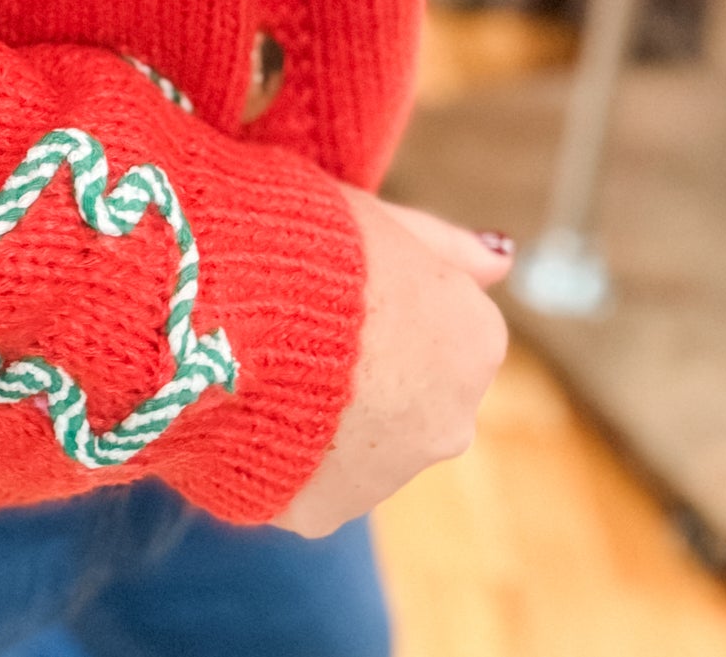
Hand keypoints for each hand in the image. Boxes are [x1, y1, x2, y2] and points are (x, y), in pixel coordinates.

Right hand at [275, 187, 511, 537]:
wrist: (222, 310)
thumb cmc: (304, 245)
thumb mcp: (381, 217)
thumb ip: (449, 246)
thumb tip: (503, 257)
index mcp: (473, 341)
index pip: (445, 322)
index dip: (389, 298)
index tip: (342, 281)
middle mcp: (453, 421)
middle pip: (416, 390)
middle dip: (372, 367)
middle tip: (303, 325)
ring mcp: (392, 473)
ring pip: (366, 439)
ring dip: (331, 412)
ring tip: (267, 362)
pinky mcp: (328, 509)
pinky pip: (309, 477)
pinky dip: (287, 450)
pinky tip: (250, 405)